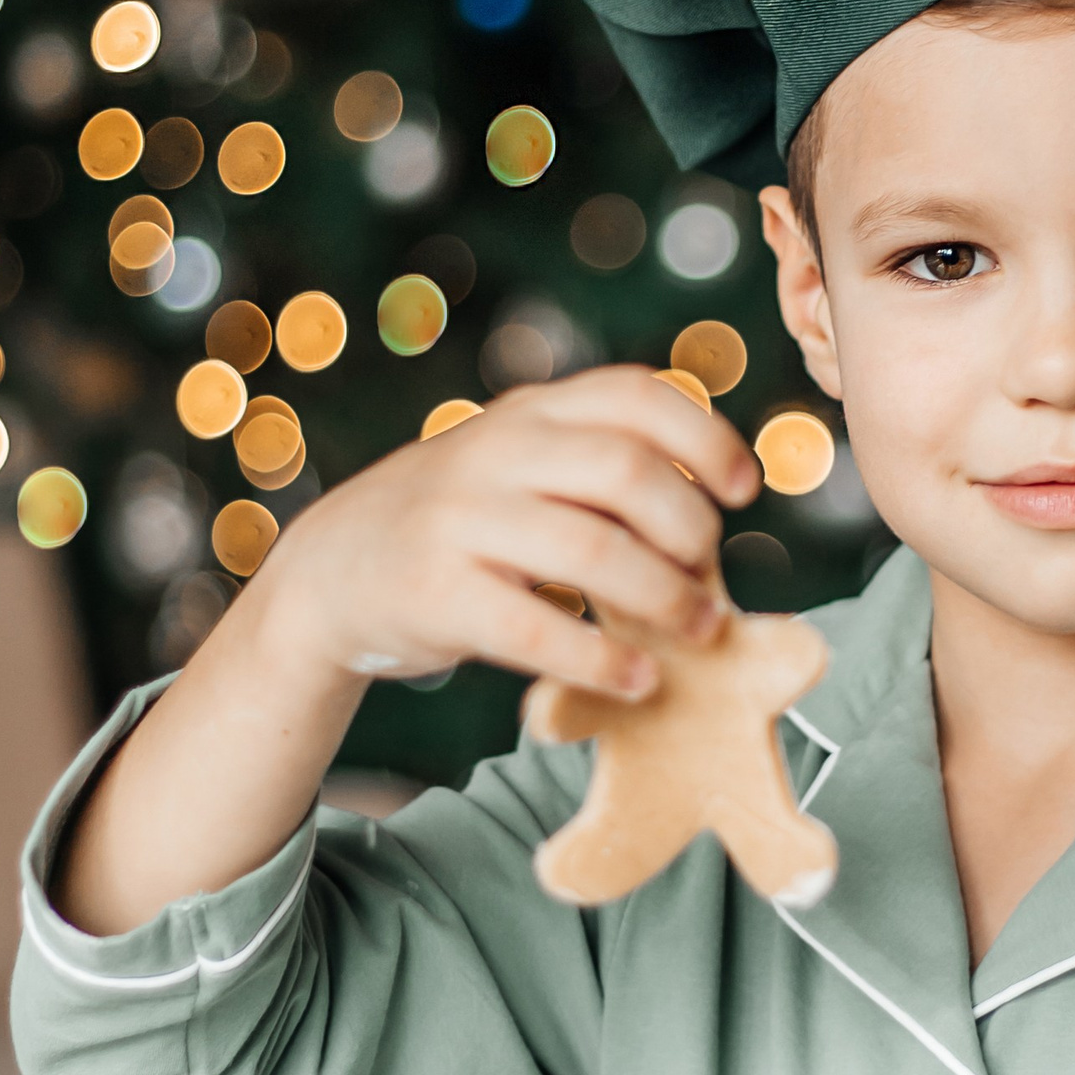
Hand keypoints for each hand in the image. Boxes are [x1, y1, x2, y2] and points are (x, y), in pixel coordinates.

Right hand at [255, 367, 759, 705]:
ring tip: (699, 632)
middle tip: (711, 576)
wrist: (330, 572)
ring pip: (592, 550)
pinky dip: (602, 659)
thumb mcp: (516, 464)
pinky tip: (638, 680)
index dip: (705, 437)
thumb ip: (595, 464)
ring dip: (664, 598)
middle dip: (690, 528)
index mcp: (528, 412)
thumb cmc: (461, 522)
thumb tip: (716, 506)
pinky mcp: (436, 593)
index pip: (634, 394)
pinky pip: (538, 629)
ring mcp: (460, 520)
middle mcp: (493, 452)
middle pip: (625, 471)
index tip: (744, 490)